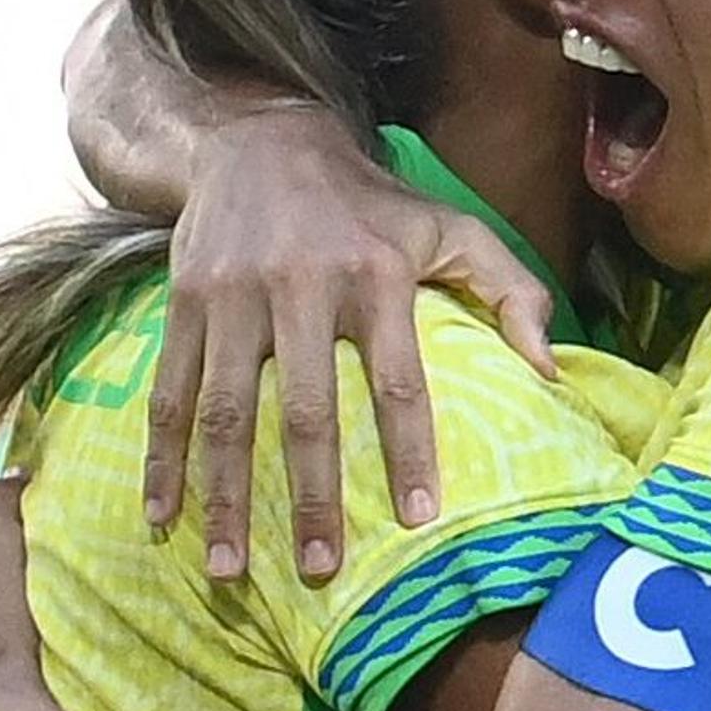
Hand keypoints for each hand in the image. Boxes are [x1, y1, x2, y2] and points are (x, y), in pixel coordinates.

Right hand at [140, 107, 556, 583]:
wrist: (259, 139)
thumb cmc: (370, 205)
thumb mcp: (452, 226)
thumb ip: (512, 290)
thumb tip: (549, 372)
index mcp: (374, 275)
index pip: (398, 379)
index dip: (410, 451)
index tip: (420, 519)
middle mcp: (302, 286)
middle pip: (306, 409)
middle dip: (311, 497)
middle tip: (320, 569)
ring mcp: (234, 297)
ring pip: (226, 412)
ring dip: (225, 496)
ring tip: (230, 570)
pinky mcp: (184, 302)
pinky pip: (169, 392)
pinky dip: (161, 459)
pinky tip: (162, 516)